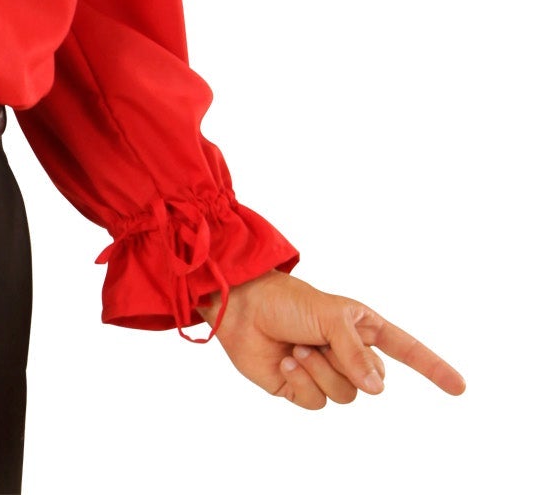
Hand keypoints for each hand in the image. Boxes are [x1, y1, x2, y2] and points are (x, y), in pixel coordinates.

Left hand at [196, 269, 466, 408]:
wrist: (242, 307)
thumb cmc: (286, 300)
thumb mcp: (330, 316)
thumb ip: (357, 353)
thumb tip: (378, 390)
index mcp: (362, 329)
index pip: (406, 351)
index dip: (433, 368)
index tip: (459, 387)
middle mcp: (348, 352)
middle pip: (372, 382)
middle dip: (346, 363)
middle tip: (317, 338)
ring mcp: (325, 371)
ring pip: (345, 395)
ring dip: (320, 371)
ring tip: (298, 347)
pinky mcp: (301, 388)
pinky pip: (317, 402)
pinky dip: (302, 382)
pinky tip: (287, 361)